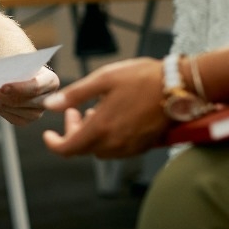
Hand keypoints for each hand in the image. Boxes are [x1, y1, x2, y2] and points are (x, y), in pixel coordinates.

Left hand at [0, 65, 59, 124]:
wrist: (19, 72)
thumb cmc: (19, 65)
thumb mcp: (16, 60)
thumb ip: (8, 65)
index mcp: (50, 80)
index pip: (36, 86)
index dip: (18, 88)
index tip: (2, 87)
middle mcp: (48, 99)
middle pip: (21, 100)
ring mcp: (38, 112)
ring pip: (13, 109)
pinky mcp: (27, 120)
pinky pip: (11, 117)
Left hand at [40, 57, 171, 157]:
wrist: (180, 85)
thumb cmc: (141, 77)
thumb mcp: (103, 79)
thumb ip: (74, 94)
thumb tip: (50, 105)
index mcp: (101, 128)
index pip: (67, 149)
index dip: (54, 143)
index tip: (48, 133)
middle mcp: (115, 144)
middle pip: (82, 149)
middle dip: (73, 132)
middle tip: (73, 110)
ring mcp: (131, 147)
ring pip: (100, 150)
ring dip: (91, 135)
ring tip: (94, 110)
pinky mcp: (144, 146)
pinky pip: (118, 149)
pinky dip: (108, 138)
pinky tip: (112, 117)